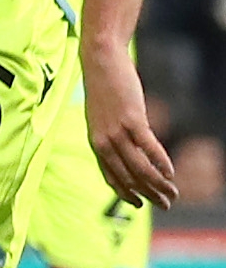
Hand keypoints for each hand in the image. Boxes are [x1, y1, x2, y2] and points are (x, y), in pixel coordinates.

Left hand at [87, 44, 181, 210]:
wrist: (101, 61)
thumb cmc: (104, 88)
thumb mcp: (104, 117)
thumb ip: (114, 135)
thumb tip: (131, 149)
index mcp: (95, 143)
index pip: (110, 177)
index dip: (126, 194)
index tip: (140, 205)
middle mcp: (103, 142)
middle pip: (128, 177)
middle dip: (148, 195)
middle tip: (166, 205)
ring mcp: (117, 131)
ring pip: (139, 167)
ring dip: (158, 184)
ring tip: (173, 193)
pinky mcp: (131, 119)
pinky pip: (148, 147)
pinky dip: (160, 162)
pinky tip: (170, 172)